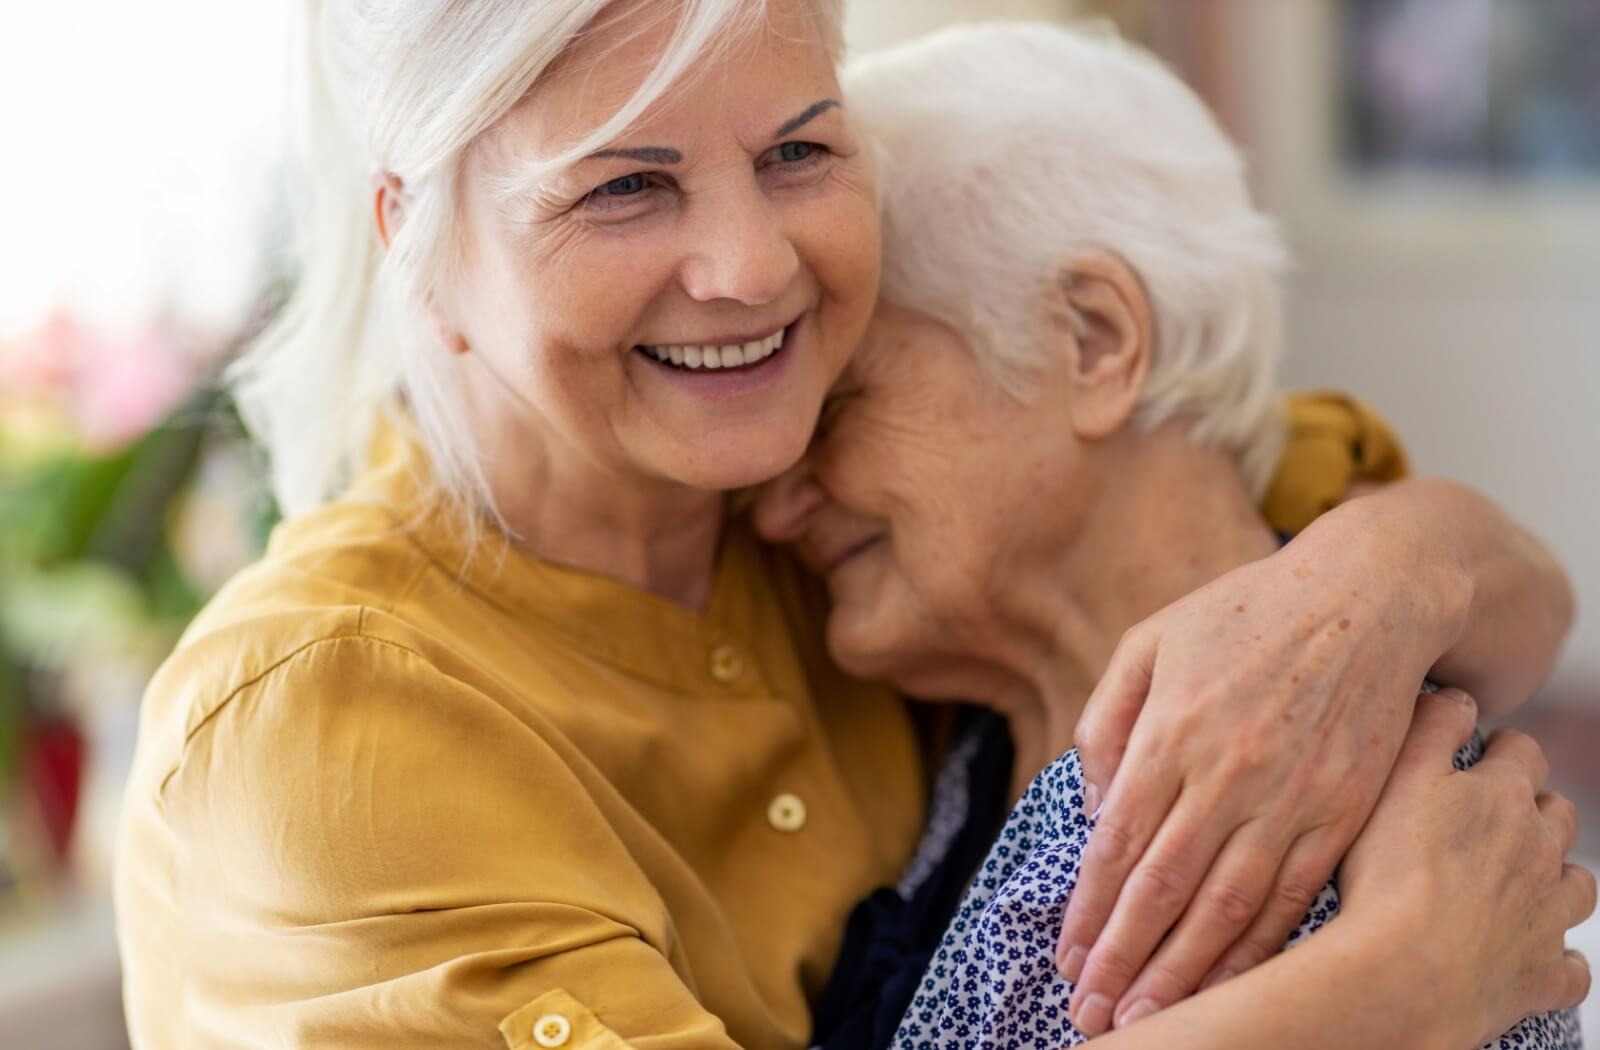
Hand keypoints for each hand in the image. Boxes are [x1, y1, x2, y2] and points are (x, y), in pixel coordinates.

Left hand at [1058, 527, 1463, 1035]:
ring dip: (1184, 974)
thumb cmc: (1243, 615)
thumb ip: (1107, 721)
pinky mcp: (1342, 813)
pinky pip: (1294, 898)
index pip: (1116, 846)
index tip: (1067, 961)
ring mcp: (1289, 798)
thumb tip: (1091, 805)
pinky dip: (1259, 950)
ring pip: (1227, 909)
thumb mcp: (1148, 642)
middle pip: (1163, 891)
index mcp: (1169, 732)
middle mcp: (1224, 774)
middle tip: (1093, 1017)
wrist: (1367, 597)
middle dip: (1123, 963)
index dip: (1089, 913)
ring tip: (1147, 1021)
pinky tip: (1230, 986)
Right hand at [1339, 689, 1593, 1045]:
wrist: (1405, 973)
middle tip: (1490, 818)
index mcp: (1503, 797)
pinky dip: (1555, 957)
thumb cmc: (1388, 873)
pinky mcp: (1543, 974)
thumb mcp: (1394, 778)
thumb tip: (1457, 695)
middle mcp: (1540, 850)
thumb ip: (1429, 727)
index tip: (1479, 756)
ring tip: (1517, 882)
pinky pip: (1569, 966)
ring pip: (1577, 885)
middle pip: (1557, 815)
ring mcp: (1548, 915)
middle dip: (1534, 809)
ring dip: (1556, 878)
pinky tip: (1528, 952)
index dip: (1503, 750)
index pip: (1522, 753)